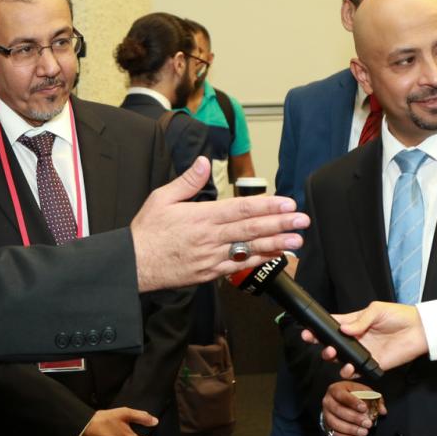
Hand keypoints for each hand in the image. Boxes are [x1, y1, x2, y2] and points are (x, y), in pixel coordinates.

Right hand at [131, 157, 309, 291]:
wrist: (134, 264)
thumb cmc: (147, 232)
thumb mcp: (161, 198)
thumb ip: (187, 181)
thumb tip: (203, 162)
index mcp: (201, 216)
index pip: (241, 208)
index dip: (267, 205)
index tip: (287, 202)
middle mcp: (210, 237)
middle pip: (251, 228)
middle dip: (280, 223)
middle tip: (302, 219)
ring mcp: (212, 257)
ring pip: (250, 248)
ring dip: (276, 243)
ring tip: (297, 239)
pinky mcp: (210, 273)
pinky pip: (239, 266)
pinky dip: (259, 260)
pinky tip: (274, 256)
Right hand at [302, 301, 427, 377]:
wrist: (420, 330)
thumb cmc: (398, 316)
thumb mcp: (376, 310)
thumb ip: (359, 320)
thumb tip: (343, 329)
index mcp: (353, 323)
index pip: (331, 326)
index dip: (318, 329)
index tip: (308, 331)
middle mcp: (355, 339)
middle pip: (332, 344)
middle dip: (321, 345)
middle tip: (317, 343)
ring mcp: (362, 352)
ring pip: (340, 359)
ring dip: (332, 358)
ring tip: (332, 354)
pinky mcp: (372, 364)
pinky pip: (356, 371)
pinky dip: (349, 371)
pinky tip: (348, 367)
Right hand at [321, 381, 386, 435]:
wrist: (338, 401)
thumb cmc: (352, 395)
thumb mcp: (363, 391)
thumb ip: (374, 398)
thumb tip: (382, 410)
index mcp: (336, 389)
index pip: (342, 395)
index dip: (353, 402)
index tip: (364, 408)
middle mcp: (328, 401)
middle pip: (338, 410)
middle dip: (354, 418)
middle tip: (368, 423)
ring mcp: (326, 414)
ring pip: (335, 423)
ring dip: (351, 430)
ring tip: (364, 432)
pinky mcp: (328, 425)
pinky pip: (336, 434)